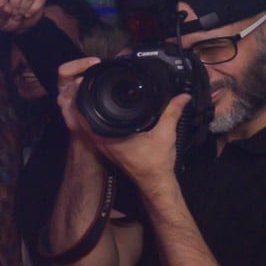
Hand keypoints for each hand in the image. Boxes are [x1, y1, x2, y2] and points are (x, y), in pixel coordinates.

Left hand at [57, 58, 181, 185]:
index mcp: (108, 136)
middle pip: (83, 116)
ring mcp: (102, 144)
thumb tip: (182, 96)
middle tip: (95, 84)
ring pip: (88, 123)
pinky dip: (98, 118)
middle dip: (87, 100)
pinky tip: (106, 109)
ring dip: (91, 109)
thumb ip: (172, 112)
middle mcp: (100, 141)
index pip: (86, 114)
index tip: (91, 83)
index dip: (86, 97)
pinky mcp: (107, 147)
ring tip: (98, 92)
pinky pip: (96, 129)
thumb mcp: (166, 134)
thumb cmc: (156, 163)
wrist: (155, 182)